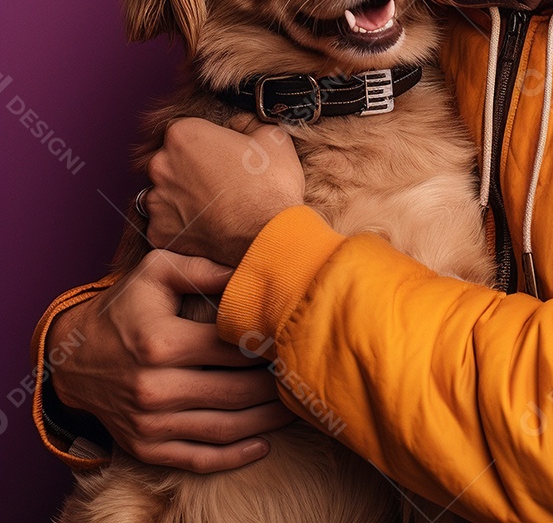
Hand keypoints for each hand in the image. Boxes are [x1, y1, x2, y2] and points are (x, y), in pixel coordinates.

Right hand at [49, 250, 292, 471]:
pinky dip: (235, 456)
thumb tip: (250, 271)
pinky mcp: (146, 447)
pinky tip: (264, 442)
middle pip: (236, 392)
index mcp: (161, 343)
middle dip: (276, 386)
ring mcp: (150, 423)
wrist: (72, 357)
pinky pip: (199, 459)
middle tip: (303, 374)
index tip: (293, 340)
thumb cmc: (122, 306)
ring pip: (225, 428)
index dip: (267, 346)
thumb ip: (203, 269)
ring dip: (266, 421)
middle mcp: (155, 388)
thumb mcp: (155, 271)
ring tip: (295, 407)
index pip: (232, 348)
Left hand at [145, 116, 304, 265]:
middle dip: (190, 168)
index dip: (204, 141)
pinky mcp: (159, 232)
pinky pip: (166, 223)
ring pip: (165, 192)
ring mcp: (157, 201)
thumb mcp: (272, 136)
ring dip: (183, 196)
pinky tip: (207, 225)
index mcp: (184, 134)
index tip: (219, 153)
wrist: (268, 236)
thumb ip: (246, 122)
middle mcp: (161, 165)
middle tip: (219, 179)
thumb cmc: (270, 187)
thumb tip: (238, 125)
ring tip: (215, 206)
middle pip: (170, 160)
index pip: (184, 130)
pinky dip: (182, 225)